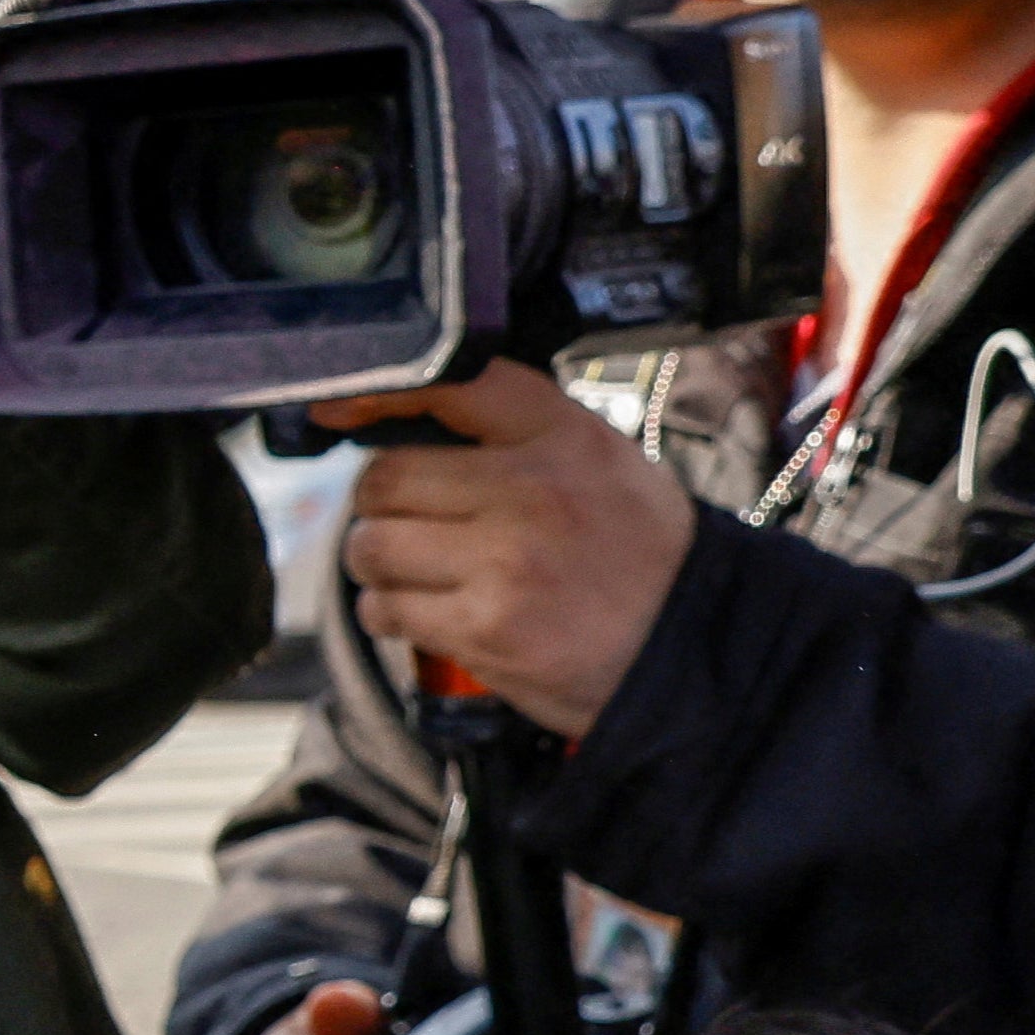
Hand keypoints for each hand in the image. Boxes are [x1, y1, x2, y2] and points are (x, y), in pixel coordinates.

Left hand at [337, 367, 694, 738]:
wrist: (698, 648)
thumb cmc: (643, 554)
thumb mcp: (602, 459)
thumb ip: (517, 427)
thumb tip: (406, 410)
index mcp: (560, 437)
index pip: (448, 386)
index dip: (375, 394)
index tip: (336, 407)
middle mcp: (531, 491)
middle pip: (385, 477)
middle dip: (378, 502)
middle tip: (403, 519)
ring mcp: (504, 563)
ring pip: (373, 545)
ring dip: (377, 560)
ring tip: (414, 569)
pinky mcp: (485, 630)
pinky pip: (388, 608)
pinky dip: (389, 612)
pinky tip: (424, 612)